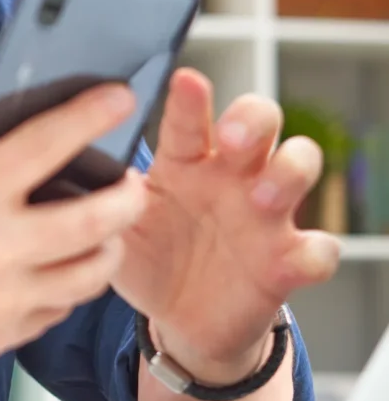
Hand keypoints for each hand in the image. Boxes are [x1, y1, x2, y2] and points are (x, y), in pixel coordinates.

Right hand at [0, 84, 145, 376]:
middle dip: (129, 193)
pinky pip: (61, 307)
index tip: (117, 99)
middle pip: (96, 220)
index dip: (90, 116)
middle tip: (132, 178)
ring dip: (110, 242)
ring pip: (91, 272)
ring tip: (106, 223)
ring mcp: (2, 299)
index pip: (46, 146)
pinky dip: (73, 281)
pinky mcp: (1, 334)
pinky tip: (61, 261)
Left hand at [113, 67, 339, 384]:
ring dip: (288, 172)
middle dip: (252, 119)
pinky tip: (296, 258)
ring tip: (261, 196)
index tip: (186, 81)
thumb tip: (80, 168)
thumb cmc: (148, 259)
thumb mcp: (118, 231)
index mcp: (184, 163)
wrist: (179, 319)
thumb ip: (105, 200)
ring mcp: (264, 215)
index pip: (189, 121)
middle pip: (259, 121)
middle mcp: (229, 176)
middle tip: (232, 138)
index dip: (191, 100)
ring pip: (297, 165)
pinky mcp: (287, 260)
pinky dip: (317, 251)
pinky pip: (320, 248)